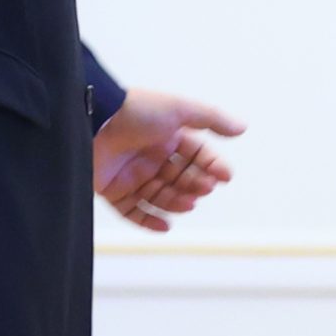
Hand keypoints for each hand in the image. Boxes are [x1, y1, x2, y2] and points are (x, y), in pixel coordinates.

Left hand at [92, 89, 243, 232]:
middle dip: (195, 184)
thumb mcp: (179, 108)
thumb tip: (243, 127)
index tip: (225, 177)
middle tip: (203, 189)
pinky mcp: (112, 189)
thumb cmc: (135, 110)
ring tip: (187, 204)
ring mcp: (131, 174)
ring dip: (176, 202)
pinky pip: (132, 211)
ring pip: (160, 196)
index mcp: (167, 135)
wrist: (92, 118)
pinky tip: (164, 226)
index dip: (212, 165)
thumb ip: (211, 118)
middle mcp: (150, 155)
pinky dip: (148, 221)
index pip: (196, 154)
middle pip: (180, 177)